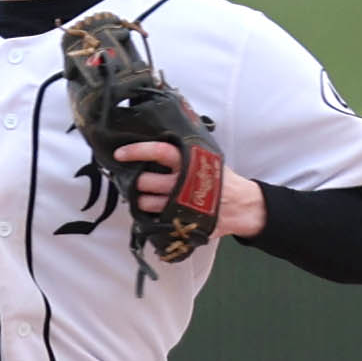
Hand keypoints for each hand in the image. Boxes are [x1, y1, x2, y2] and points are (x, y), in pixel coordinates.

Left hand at [110, 141, 265, 239]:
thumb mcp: (208, 159)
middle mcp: (183, 184)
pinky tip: (155, 212)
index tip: (120, 153)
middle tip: (140, 181)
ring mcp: (180, 205)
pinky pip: (154, 221)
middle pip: (146, 181)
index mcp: (190, 163)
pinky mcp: (180, 223)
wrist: (241, 207)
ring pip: (146, 203)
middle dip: (138, 182)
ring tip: (147, 198)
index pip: (159, 152)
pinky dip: (150, 217)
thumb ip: (186, 151)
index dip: (138, 151)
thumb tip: (163, 137)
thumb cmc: (221, 180)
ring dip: (142, 201)